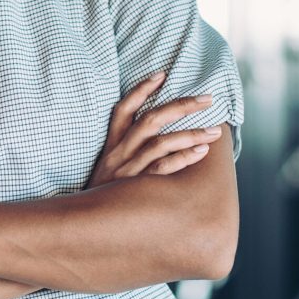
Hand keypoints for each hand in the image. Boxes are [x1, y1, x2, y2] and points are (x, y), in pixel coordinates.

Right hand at [86, 72, 221, 188]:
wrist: (84, 224)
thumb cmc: (104, 196)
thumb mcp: (107, 169)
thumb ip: (126, 152)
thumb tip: (157, 137)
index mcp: (112, 145)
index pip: (123, 109)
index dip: (141, 89)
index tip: (162, 74)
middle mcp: (119, 153)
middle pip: (150, 120)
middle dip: (181, 106)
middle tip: (207, 98)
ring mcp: (127, 170)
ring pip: (160, 142)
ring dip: (190, 133)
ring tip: (215, 130)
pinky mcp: (135, 188)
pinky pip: (162, 168)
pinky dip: (183, 158)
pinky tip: (201, 151)